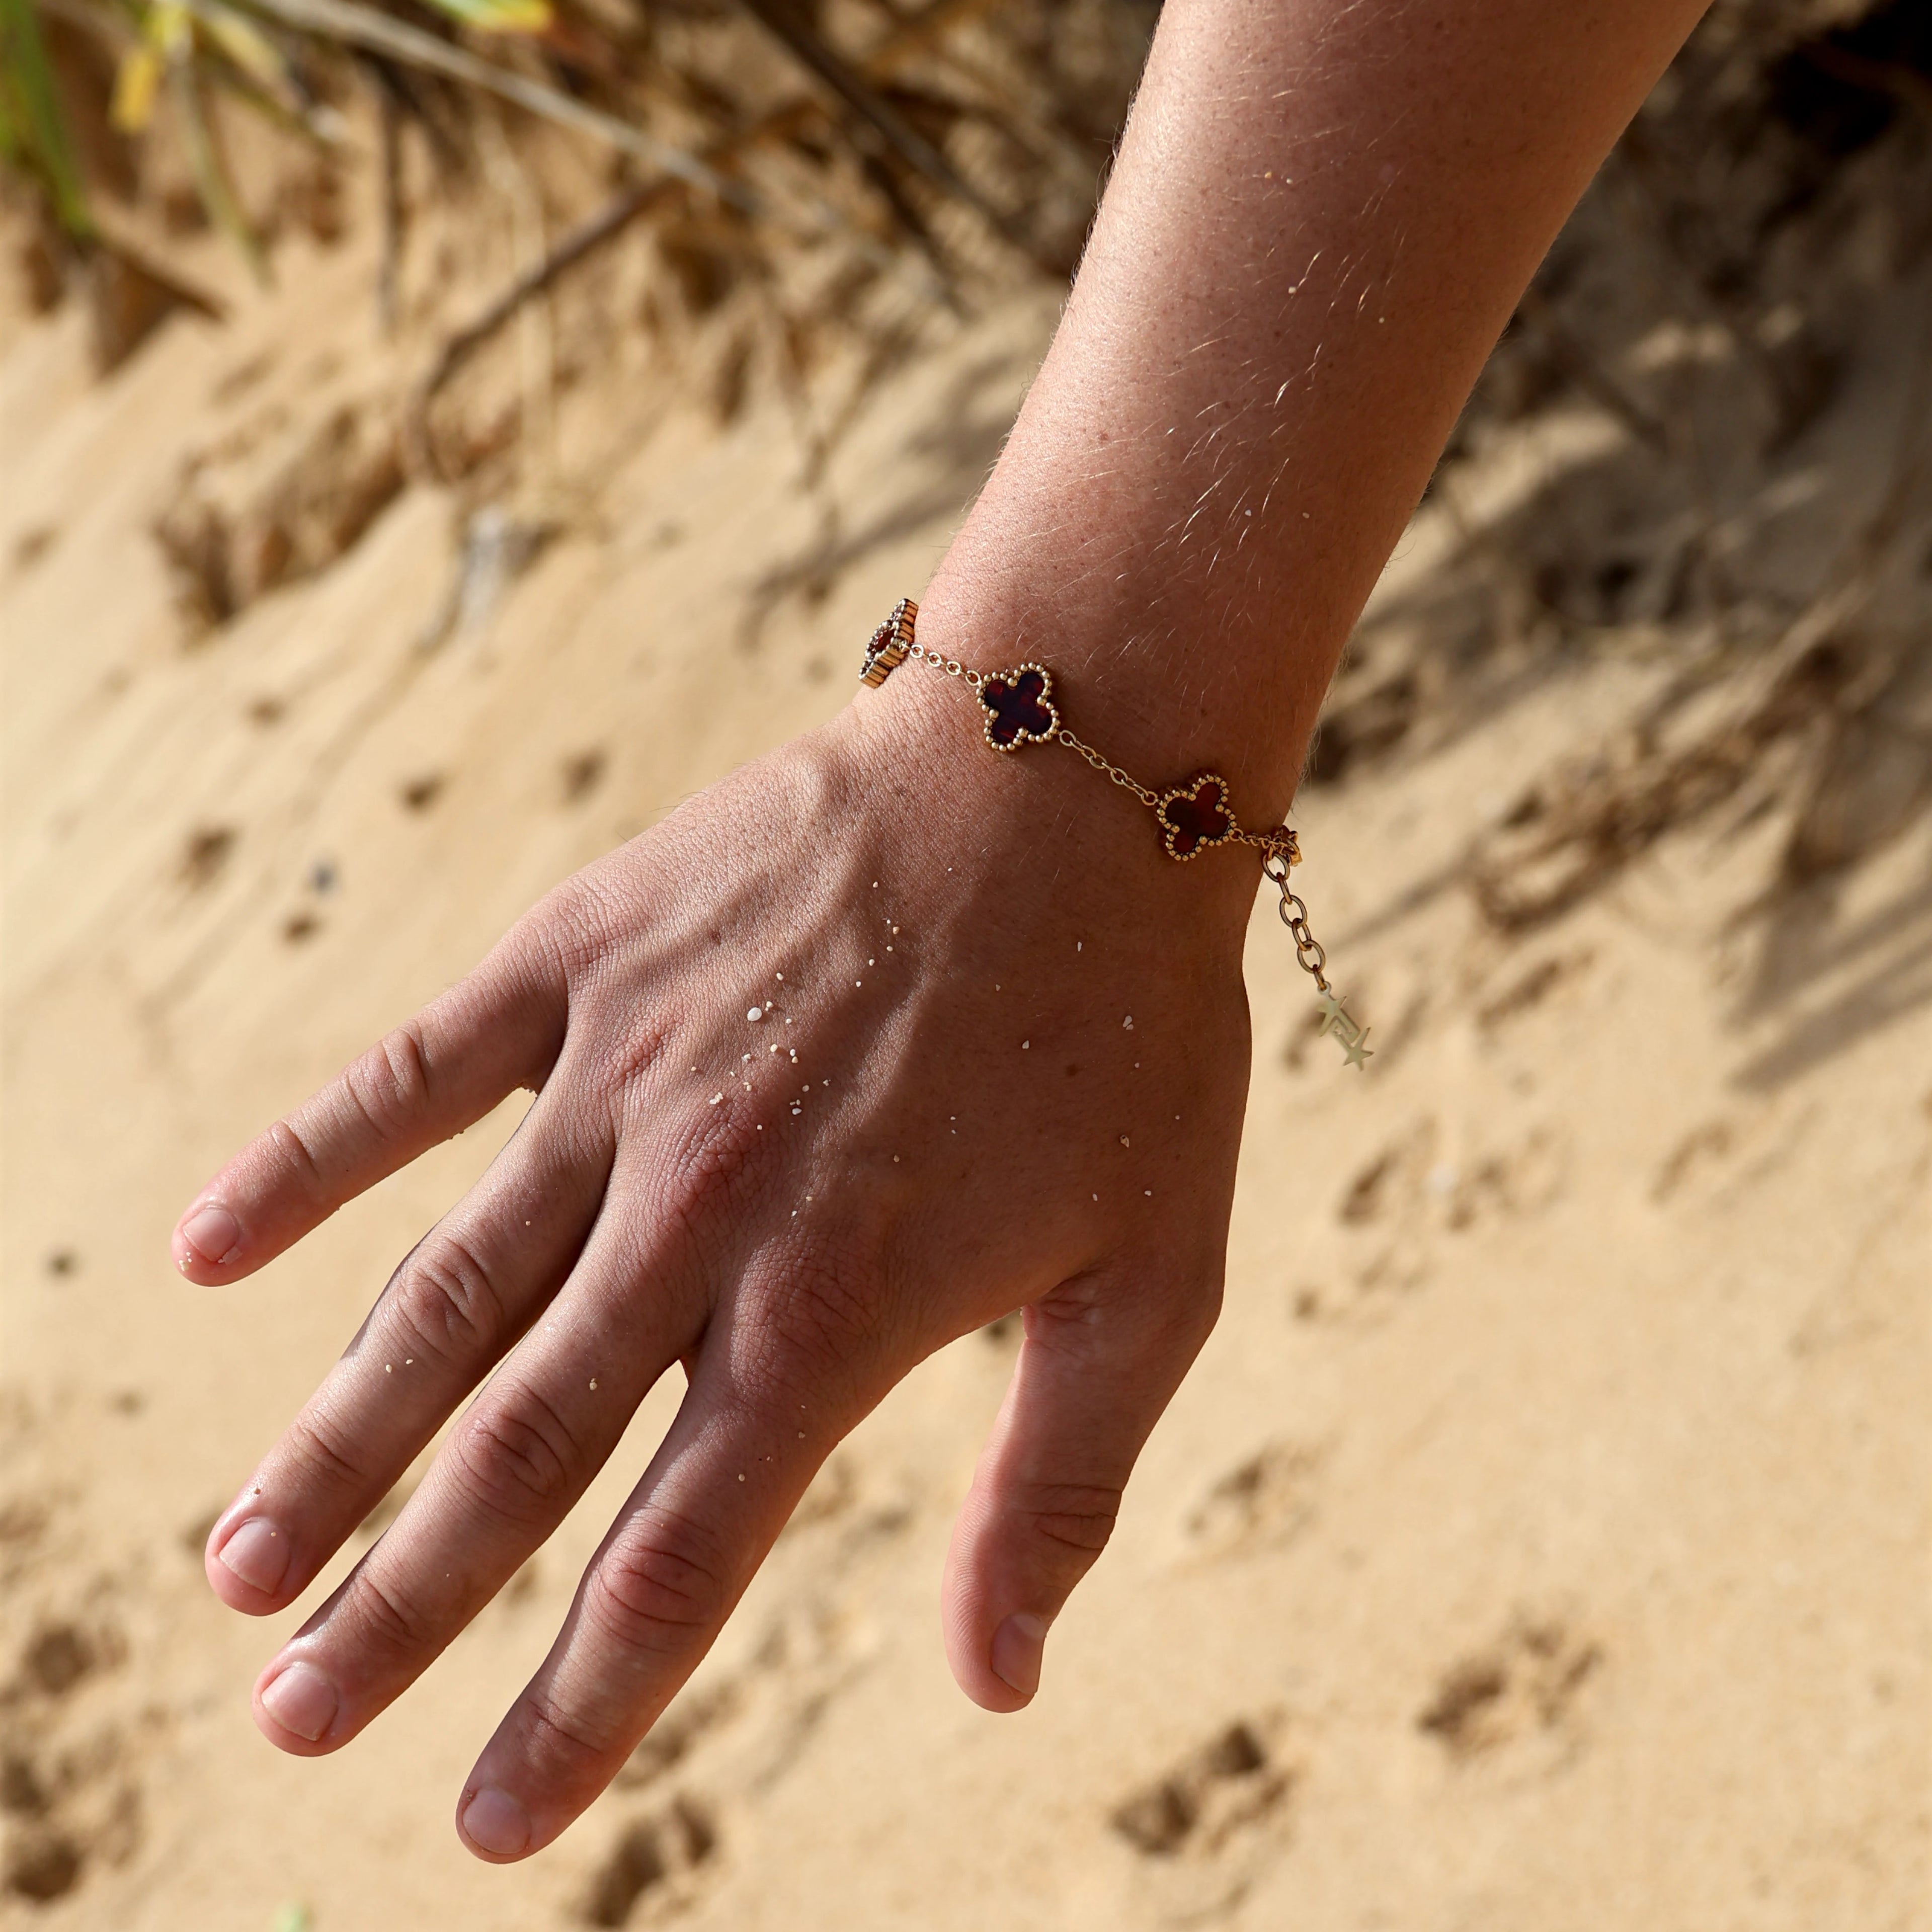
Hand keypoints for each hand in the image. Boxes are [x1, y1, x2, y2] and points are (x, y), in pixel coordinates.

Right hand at [175, 671, 1255, 1860]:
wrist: (1070, 780)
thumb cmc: (1134, 1034)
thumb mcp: (1154, 1279)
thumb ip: (1063, 1487)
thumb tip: (1001, 1688)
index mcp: (835, 1314)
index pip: (674, 1562)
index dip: (577, 1710)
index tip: (486, 1825)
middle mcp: (701, 1218)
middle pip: (518, 1455)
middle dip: (400, 1606)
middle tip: (289, 1723)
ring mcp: (623, 1083)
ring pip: (442, 1297)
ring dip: (331, 1440)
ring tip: (241, 1567)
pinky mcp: (582, 960)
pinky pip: (413, 1077)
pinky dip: (306, 1164)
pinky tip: (207, 1251)